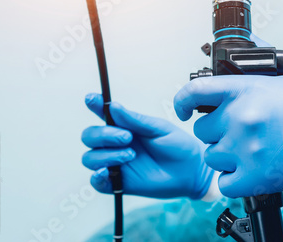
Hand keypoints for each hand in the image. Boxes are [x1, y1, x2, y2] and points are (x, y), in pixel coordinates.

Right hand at [81, 93, 213, 199]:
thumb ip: (135, 120)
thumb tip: (113, 106)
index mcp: (125, 126)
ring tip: (131, 154)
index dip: (94, 105)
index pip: (102, 113)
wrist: (193, 170)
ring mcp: (116, 163)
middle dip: (103, 135)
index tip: (92, 99)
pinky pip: (97, 183)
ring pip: (90, 158)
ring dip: (106, 155)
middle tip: (127, 137)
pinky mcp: (119, 183)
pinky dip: (96, 177)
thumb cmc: (178, 146)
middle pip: (89, 136)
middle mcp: (116, 144)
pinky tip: (106, 172)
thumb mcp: (159, 128)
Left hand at [174, 75, 282, 197]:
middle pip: (203, 130)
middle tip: (243, 134)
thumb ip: (258, 63)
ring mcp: (247, 148)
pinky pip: (225, 184)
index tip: (181, 110)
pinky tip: (254, 172)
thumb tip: (246, 44)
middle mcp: (241, 116)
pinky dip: (235, 181)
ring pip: (212, 157)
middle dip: (218, 132)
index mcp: (247, 87)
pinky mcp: (258, 178)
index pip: (193, 92)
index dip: (180, 102)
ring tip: (255, 153)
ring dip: (228, 157)